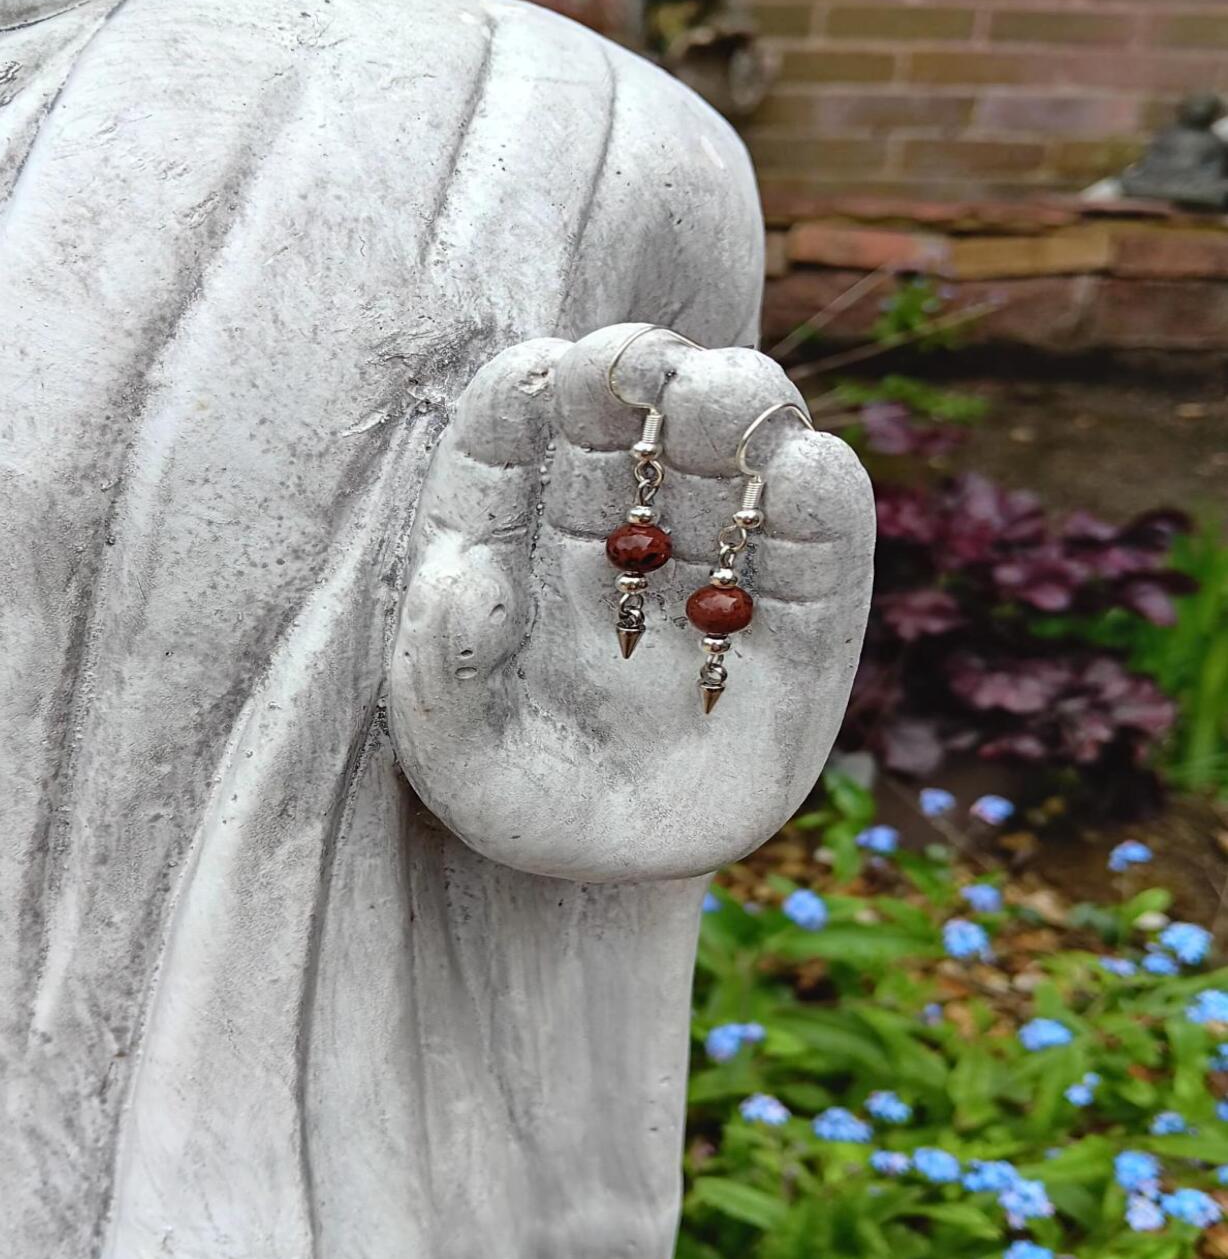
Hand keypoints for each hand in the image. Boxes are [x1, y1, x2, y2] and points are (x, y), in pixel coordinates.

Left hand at [389, 324, 874, 882]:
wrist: (621, 893)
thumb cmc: (523, 818)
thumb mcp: (451, 768)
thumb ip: (438, 674)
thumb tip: (465, 572)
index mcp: (516, 555)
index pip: (510, 446)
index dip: (519, 397)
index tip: (537, 373)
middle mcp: (611, 548)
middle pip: (627, 428)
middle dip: (635, 377)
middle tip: (647, 364)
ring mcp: (705, 576)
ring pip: (727, 461)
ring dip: (735, 412)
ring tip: (728, 401)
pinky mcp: (799, 626)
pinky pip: (816, 549)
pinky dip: (820, 502)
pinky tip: (808, 470)